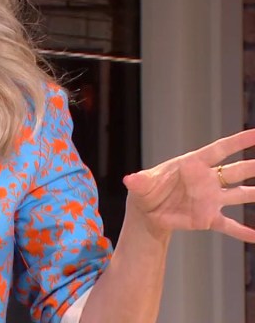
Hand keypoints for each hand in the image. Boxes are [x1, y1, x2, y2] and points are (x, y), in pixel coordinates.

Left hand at [123, 128, 254, 240]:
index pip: (219, 150)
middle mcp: (207, 180)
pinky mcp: (208, 218)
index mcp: (193, 164)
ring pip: (240, 195)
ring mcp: (211, 199)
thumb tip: (130, 180)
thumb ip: (139, 181)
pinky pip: (230, 225)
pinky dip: (244, 231)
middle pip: (237, 171)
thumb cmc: (146, 189)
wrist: (147, 211)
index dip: (238, 141)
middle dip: (254, 166)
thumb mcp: (140, 185)